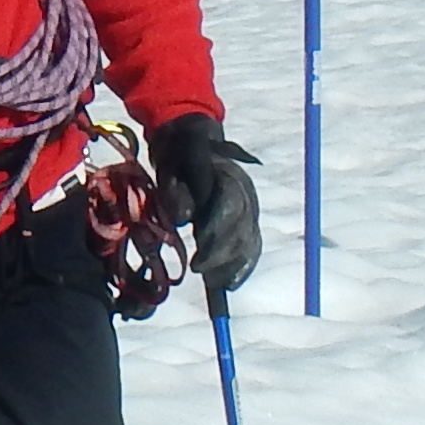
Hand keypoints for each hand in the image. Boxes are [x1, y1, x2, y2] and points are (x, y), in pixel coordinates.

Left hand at [148, 115, 262, 302]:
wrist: (194, 142)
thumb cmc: (178, 155)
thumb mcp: (170, 166)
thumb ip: (176, 190)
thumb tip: (184, 218)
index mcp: (227, 175)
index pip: (230, 208)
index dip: (216, 236)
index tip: (198, 259)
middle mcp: (246, 192)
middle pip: (242, 229)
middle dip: (222, 256)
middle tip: (200, 271)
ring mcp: (251, 206)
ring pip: (249, 241)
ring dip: (233, 265)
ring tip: (214, 282)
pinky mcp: (250, 219)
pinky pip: (253, 245)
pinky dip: (244, 266)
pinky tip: (230, 283)